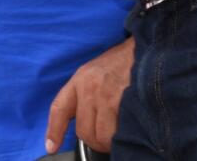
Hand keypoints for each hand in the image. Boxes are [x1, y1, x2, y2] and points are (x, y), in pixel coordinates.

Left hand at [45, 36, 133, 154]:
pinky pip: (120, 132)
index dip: (54, 130)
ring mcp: (108, 96)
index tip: (50, 147)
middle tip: (103, 140)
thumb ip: (85, 93)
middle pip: (84, 130)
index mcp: (80, 79)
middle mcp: (90, 88)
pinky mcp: (126, 103)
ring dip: (109, 143)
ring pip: (101, 136)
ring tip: (117, 138)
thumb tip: (85, 120)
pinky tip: (129, 133)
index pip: (60, 108)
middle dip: (94, 141)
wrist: (146, 49)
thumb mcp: (95, 71)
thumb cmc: (122, 62)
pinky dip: (123, 138)